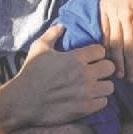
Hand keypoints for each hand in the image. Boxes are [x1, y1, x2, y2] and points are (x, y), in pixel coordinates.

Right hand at [0, 24, 114, 130]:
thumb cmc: (30, 73)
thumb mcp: (38, 49)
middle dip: (104, 68)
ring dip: (103, 85)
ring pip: (110, 86)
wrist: (22, 102)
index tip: (91, 58)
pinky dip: (98, 100)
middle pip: (110, 67)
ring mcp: (86, 92)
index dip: (97, 53)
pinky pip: (104, 102)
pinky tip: (90, 98)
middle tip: (96, 72)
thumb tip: (62, 25)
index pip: (101, 51)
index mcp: (76, 58)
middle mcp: (85, 74)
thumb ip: (52, 34)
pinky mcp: (85, 108)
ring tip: (94, 86)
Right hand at [100, 0, 132, 81]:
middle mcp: (129, 16)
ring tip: (119, 73)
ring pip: (114, 43)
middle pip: (128, 48)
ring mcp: (114, 13)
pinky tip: (108, 57)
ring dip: (117, 61)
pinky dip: (106, 47)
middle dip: (130, 67)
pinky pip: (104, 33)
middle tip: (132, 79)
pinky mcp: (103, 9)